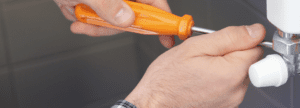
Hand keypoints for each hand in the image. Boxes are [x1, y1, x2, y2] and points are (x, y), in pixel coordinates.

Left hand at [54, 0, 174, 47]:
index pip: (154, 2)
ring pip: (115, 24)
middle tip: (96, 24)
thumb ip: (108, 4)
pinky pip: (102, 23)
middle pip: (134, 18)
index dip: (163, 19)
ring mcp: (112, 2)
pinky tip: (75, 15)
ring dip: (94, 24)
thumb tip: (128, 18)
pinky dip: (87, 23)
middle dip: (112, 26)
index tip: (168, 36)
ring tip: (77, 13)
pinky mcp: (102, 7)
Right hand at [125, 23, 265, 107]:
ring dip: (224, 68)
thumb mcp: (195, 47)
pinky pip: (229, 87)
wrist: (154, 103)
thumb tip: (254, 32)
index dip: (239, 40)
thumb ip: (229, 37)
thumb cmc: (167, 79)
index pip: (256, 48)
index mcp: (231, 73)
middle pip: (248, 62)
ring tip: (201, 69)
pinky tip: (201, 80)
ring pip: (238, 74)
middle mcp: (235, 91)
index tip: (222, 43)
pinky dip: (219, 80)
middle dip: (230, 54)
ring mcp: (230, 102)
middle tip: (206, 57)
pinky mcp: (224, 107)